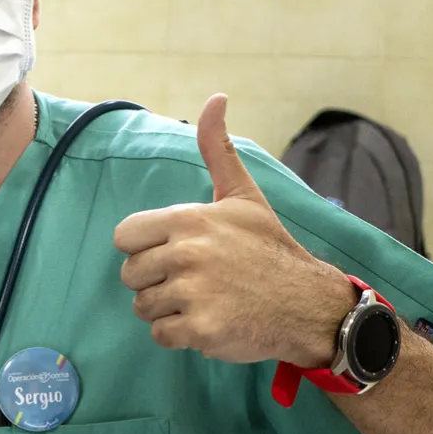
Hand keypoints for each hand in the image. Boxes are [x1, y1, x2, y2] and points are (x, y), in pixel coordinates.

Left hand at [114, 94, 351, 366]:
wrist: (307, 303)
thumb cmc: (269, 248)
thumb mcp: (243, 195)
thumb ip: (218, 149)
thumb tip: (216, 98)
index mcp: (189, 220)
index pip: (125, 237)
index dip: (145, 248)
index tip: (174, 253)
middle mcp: (186, 254)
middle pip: (131, 275)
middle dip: (156, 281)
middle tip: (194, 281)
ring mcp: (192, 294)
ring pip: (144, 307)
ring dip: (168, 310)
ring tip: (203, 301)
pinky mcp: (200, 329)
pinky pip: (161, 335)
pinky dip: (180, 335)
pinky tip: (208, 322)